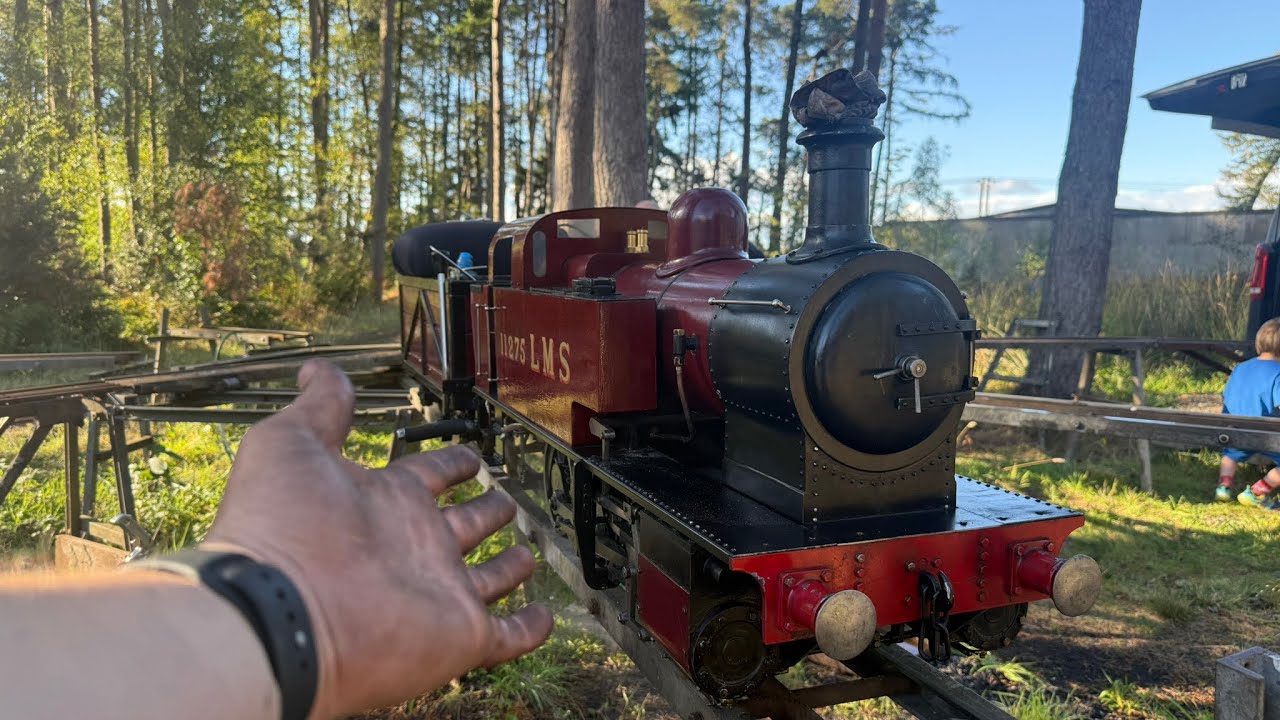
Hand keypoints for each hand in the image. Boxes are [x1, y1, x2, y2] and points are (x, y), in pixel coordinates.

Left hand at [203, 360, 552, 717]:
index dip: (451, 463)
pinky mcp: (459, 636)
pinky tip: (543, 619)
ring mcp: (438, 593)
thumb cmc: (282, 526)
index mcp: (383, 502)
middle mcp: (413, 546)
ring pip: (486, 580)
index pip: (429, 476)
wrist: (281, 612)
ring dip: (508, 570)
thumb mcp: (292, 444)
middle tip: (503, 502)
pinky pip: (505, 636)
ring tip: (527, 556)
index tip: (468, 457)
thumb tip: (318, 369)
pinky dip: (528, 629)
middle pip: (461, 526)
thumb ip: (320, 408)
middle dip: (484, 512)